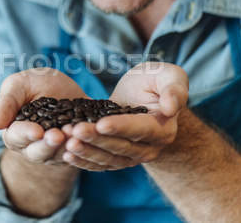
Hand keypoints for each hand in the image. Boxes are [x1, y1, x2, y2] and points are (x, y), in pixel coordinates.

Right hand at [0, 67, 87, 165]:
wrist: (65, 88)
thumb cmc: (36, 85)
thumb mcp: (19, 85)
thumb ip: (7, 101)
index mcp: (15, 132)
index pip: (16, 137)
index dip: (26, 134)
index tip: (37, 131)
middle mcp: (34, 146)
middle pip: (38, 152)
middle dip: (48, 145)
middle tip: (57, 135)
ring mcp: (56, 151)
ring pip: (59, 155)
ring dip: (67, 146)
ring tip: (74, 134)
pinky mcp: (75, 150)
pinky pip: (79, 153)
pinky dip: (84, 145)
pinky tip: (88, 136)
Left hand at [62, 62, 188, 170]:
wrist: (144, 97)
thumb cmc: (155, 82)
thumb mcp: (168, 75)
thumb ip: (175, 88)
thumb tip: (171, 107)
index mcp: (163, 129)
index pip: (140, 129)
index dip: (121, 127)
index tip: (101, 123)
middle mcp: (150, 149)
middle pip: (121, 146)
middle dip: (96, 139)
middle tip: (74, 130)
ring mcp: (133, 157)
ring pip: (108, 159)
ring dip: (86, 152)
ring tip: (66, 142)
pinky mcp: (117, 160)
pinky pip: (100, 164)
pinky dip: (83, 161)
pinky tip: (66, 155)